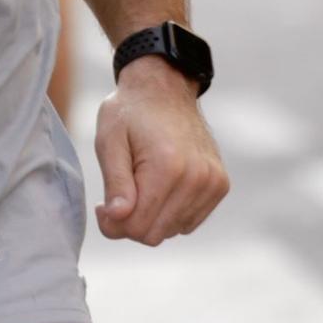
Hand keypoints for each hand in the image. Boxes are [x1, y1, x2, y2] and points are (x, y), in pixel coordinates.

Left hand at [93, 57, 228, 245]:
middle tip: (119, 197)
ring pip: (172, 230)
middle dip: (131, 222)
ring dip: (152, 217)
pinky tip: (160, 187)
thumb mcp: (110, 141)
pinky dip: (171, 212)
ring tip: (141, 185)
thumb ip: (114, 183)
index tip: (103, 205)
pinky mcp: (220, 185)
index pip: (137, 227)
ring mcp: (213, 182)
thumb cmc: (131, 113)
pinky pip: (189, 221)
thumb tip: (118, 218)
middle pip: (155, 234)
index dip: (113, 223)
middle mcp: (197, 177)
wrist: (165, 88)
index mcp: (168, 166)